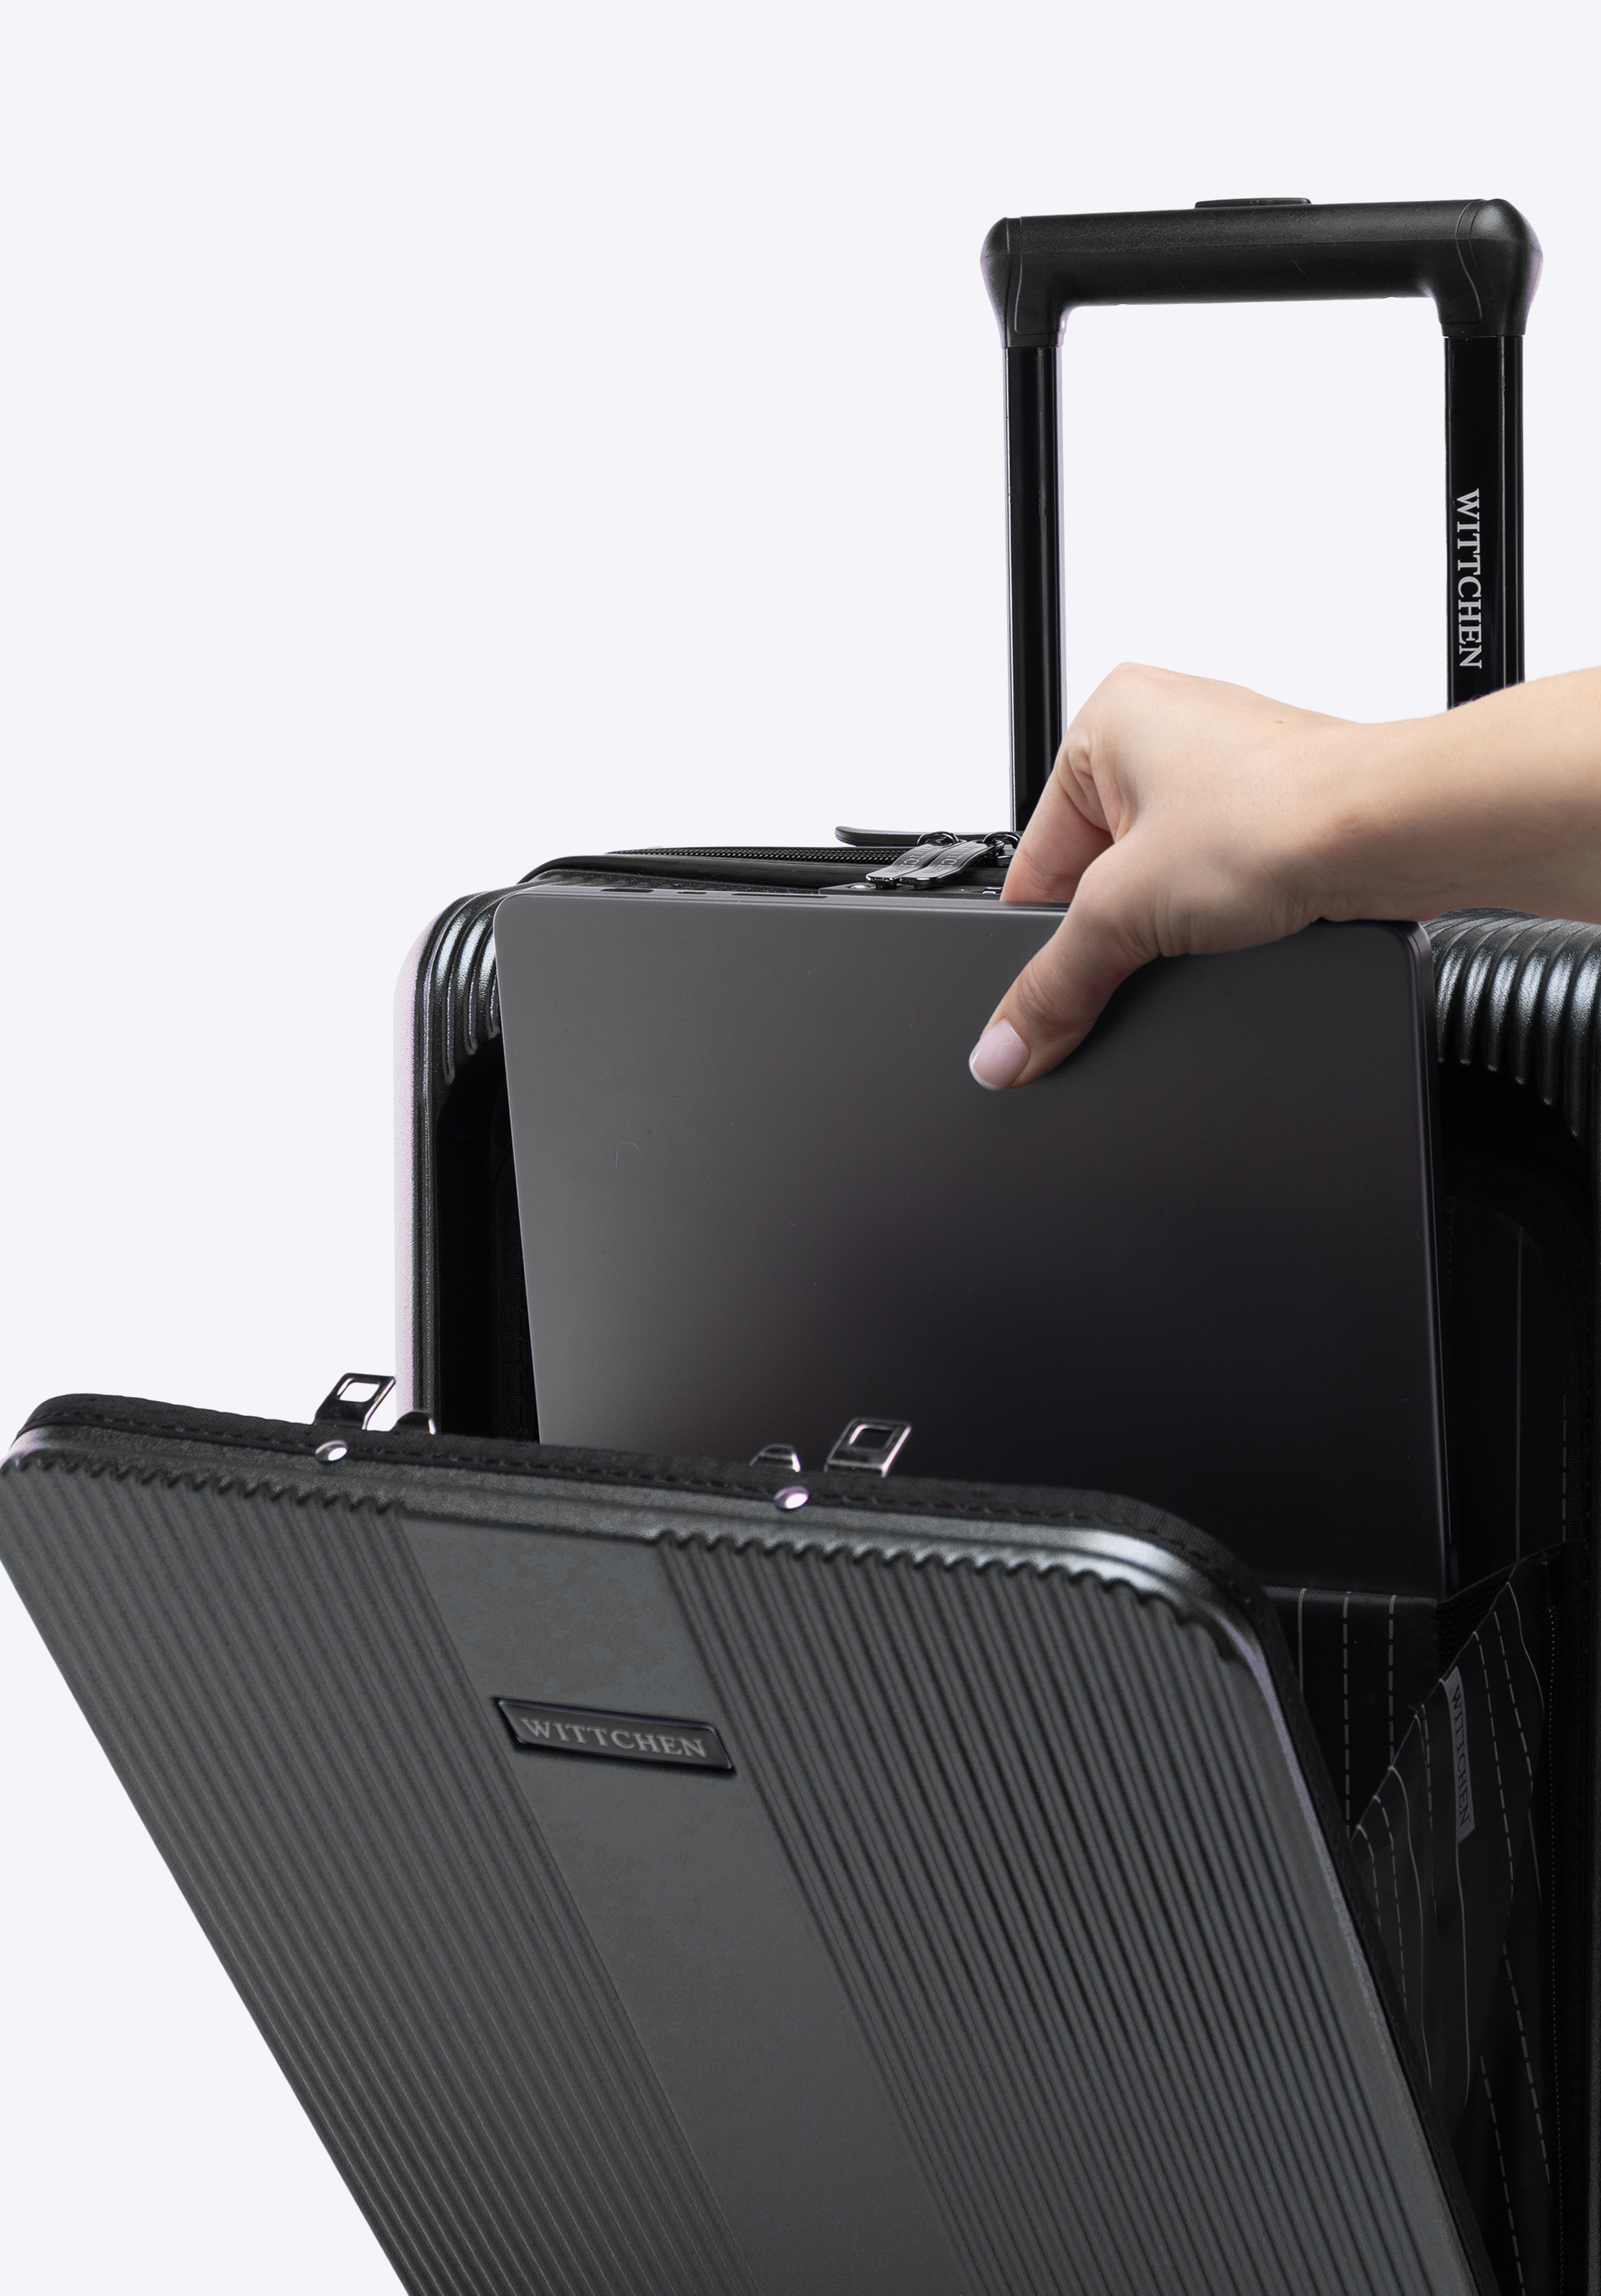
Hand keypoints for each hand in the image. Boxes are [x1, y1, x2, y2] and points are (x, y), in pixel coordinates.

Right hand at [968, 663, 1349, 1087]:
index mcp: (1105, 720)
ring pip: (1159, 883)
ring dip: (1169, 925)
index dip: (1038, 936)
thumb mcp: (1127, 914)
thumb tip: (1003, 1049)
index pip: (1035, 856)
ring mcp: (1226, 772)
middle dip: (1113, 928)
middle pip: (1095, 876)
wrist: (1400, 829)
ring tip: (1200, 928)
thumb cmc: (1284, 811)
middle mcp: (1165, 731)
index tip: (1036, 1000)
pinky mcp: (1275, 814)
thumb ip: (1053, 988)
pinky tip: (1239, 926)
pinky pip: (1215, 883)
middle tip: (1135, 954)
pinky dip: (1219, 917)